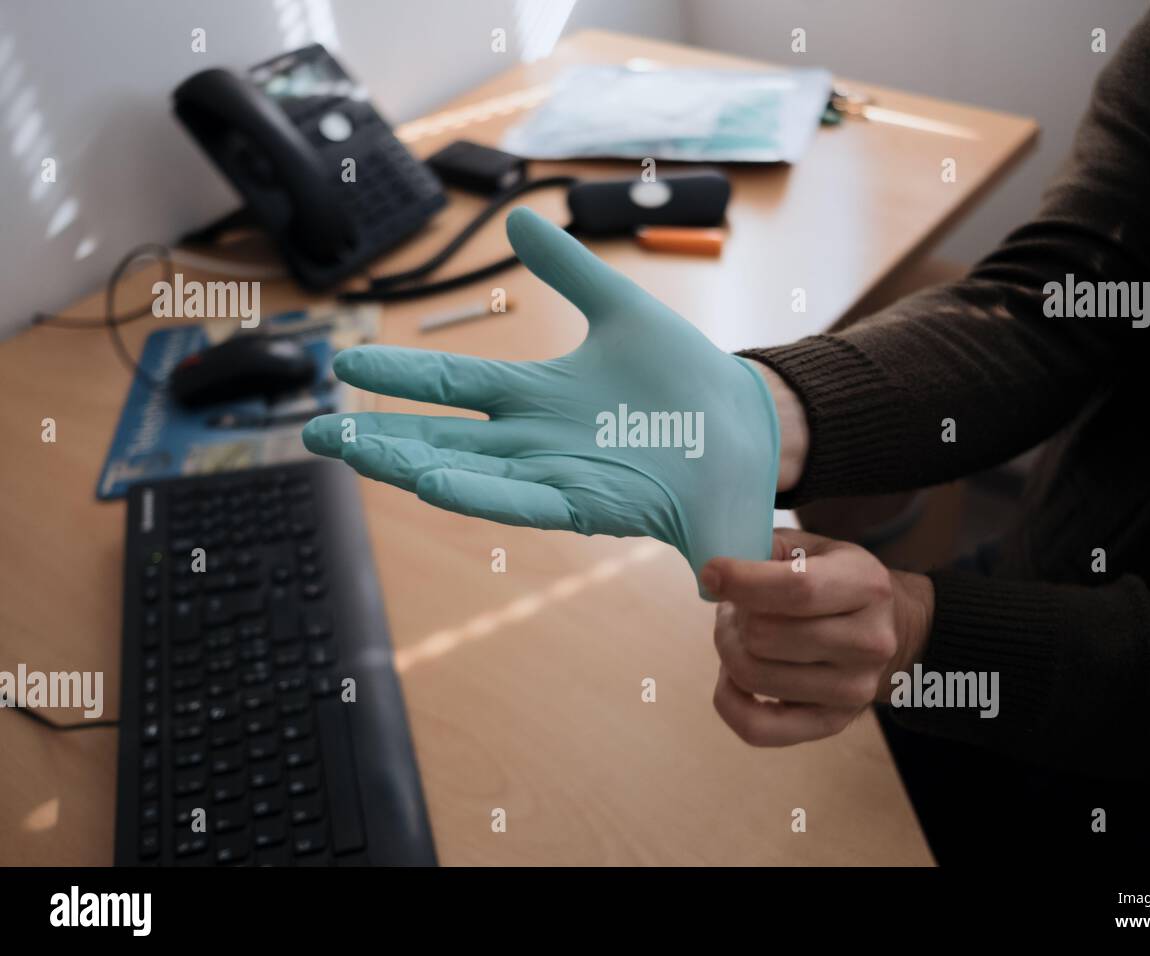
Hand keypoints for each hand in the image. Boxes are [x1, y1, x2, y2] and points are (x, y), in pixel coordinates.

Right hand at [302, 207, 780, 594]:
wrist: (747, 427)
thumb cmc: (688, 377)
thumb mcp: (622, 309)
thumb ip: (568, 268)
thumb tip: (517, 216)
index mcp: (540, 396)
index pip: (454, 386)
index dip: (399, 377)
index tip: (345, 365)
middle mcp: (536, 440)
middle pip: (442, 437)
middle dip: (378, 438)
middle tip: (314, 433)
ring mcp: (558, 474)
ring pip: (468, 473)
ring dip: (409, 464)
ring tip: (352, 454)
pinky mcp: (590, 503)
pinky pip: (524, 501)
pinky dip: (478, 493)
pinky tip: (431, 482)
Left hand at [703, 528, 933, 745]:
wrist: (891, 629)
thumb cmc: (837, 581)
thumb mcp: (815, 548)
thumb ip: (768, 549)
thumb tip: (716, 573)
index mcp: (867, 586)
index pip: (796, 589)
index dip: (741, 581)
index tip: (711, 572)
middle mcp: (868, 642)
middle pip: (764, 636)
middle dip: (734, 616)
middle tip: (738, 606)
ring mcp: (853, 689)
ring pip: (753, 676)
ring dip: (730, 650)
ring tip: (741, 633)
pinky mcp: (832, 723)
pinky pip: (757, 728)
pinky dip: (729, 699)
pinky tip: (732, 676)